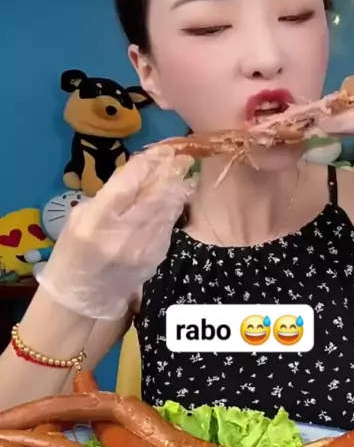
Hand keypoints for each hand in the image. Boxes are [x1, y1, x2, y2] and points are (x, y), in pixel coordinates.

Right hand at [38, 145, 194, 319]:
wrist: (85, 297)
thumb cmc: (75, 252)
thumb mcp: (80, 217)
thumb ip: (107, 196)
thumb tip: (137, 174)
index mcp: (96, 220)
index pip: (128, 184)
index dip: (148, 164)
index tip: (162, 150)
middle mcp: (122, 234)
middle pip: (155, 196)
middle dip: (171, 174)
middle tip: (183, 156)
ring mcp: (143, 248)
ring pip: (167, 211)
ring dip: (177, 190)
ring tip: (185, 172)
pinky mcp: (156, 258)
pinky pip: (168, 227)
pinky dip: (173, 210)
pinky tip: (177, 199)